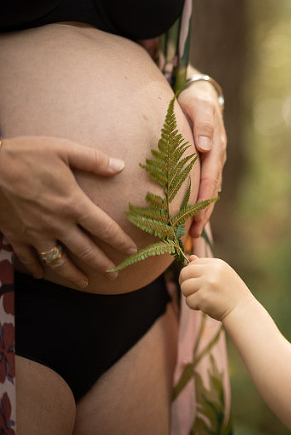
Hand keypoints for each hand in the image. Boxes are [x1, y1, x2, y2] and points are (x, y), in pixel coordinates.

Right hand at [0, 136, 136, 286]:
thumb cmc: (26, 154)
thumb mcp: (64, 150)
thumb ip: (94, 160)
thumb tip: (121, 166)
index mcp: (73, 204)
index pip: (104, 228)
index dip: (120, 241)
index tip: (132, 251)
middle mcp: (56, 223)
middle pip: (85, 250)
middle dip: (102, 265)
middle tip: (115, 275)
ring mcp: (34, 232)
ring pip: (58, 261)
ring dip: (73, 274)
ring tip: (85, 284)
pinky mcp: (14, 234)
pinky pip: (27, 257)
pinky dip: (36, 267)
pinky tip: (42, 274)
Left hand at [177, 81, 226, 237]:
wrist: (199, 95)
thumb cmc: (196, 101)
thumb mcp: (200, 107)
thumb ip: (204, 125)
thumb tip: (207, 147)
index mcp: (215, 150)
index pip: (209, 179)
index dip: (203, 200)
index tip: (196, 218)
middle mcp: (215, 161)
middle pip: (210, 192)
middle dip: (202, 215)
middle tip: (190, 235)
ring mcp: (210, 165)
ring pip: (207, 193)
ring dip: (200, 214)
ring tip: (189, 235)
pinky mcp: (203, 166)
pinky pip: (201, 188)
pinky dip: (196, 205)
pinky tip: (188, 220)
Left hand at [179, 255, 251, 320]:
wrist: (242, 309)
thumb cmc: (231, 293)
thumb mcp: (222, 275)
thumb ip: (206, 267)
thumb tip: (190, 257)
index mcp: (217, 263)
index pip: (192, 264)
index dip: (190, 275)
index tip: (196, 283)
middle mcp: (212, 270)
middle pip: (185, 273)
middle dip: (186, 284)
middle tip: (195, 292)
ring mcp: (207, 283)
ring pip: (184, 287)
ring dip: (190, 296)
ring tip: (202, 299)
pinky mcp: (203, 296)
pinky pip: (188, 301)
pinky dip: (194, 306)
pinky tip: (206, 306)